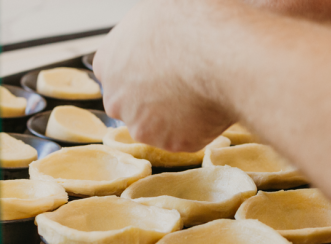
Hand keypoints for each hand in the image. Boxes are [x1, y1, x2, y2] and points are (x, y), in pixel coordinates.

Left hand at [93, 0, 235, 151]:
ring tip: (202, 90)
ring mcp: (143, 125)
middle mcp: (117, 99)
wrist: (223, 53)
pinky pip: (188, 137)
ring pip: (160, 125)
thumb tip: (161, 24)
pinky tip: (212, 104)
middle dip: (156, 98)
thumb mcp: (160, 10)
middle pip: (135, 103)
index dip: (144, 70)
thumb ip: (150, 28)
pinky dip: (201, 126)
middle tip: (184, 81)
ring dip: (178, 114)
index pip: (117, 73)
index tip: (162, 67)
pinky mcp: (173, 143)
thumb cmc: (194, 24)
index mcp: (107, 63)